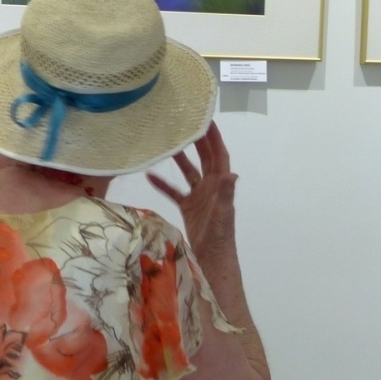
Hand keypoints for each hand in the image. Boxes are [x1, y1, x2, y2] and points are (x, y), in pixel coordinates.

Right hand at [147, 123, 235, 258]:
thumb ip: (225, 194)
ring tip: (165, 142)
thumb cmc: (220, 237)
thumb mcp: (222, 214)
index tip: (207, 120)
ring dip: (179, 158)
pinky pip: (174, 192)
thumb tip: (231, 173)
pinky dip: (163, 184)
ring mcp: (199, 197)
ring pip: (188, 172)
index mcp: (221, 185)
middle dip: (197, 141)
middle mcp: (211, 187)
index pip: (220, 155)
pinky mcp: (188, 207)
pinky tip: (149, 175)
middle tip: (184, 122)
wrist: (211, 259)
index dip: (215, 138)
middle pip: (204, 158)